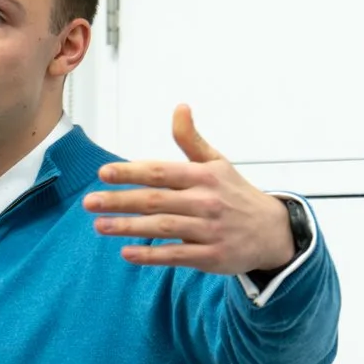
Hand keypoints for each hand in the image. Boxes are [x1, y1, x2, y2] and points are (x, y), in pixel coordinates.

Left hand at [84, 105, 297, 274]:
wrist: (273, 231)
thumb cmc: (236, 194)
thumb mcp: (218, 162)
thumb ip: (192, 140)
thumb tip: (179, 107)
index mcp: (204, 176)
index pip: (161, 171)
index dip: (131, 172)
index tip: (103, 173)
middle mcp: (206, 201)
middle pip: (156, 200)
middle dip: (120, 200)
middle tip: (90, 202)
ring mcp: (209, 230)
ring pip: (163, 227)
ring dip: (129, 227)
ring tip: (99, 225)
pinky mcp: (212, 256)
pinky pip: (176, 256)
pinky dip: (151, 255)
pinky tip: (127, 253)